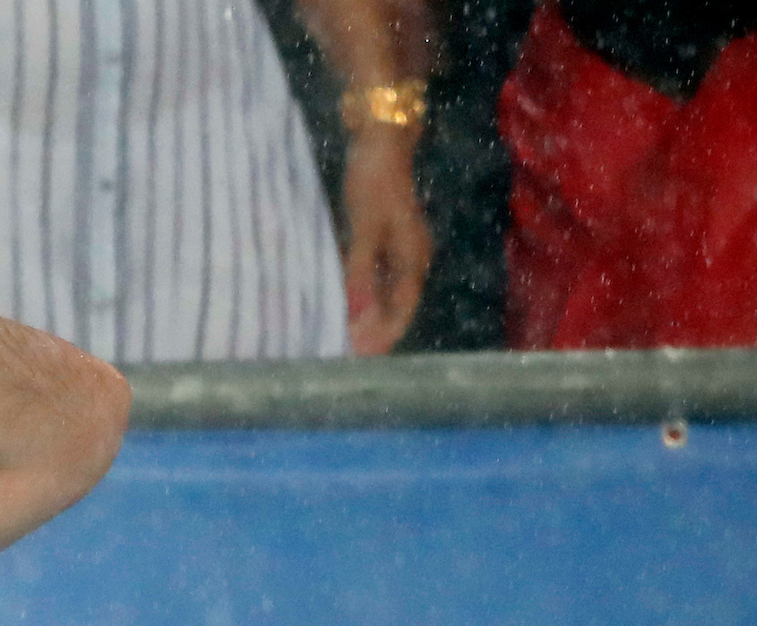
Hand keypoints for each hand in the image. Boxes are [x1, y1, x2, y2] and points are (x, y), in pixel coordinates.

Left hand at [340, 126, 431, 355]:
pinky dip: (362, 292)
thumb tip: (357, 314)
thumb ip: (359, 272)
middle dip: (375, 330)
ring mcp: (401, 246)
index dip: (384, 334)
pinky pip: (377, 275)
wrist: (381, 138)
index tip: (363, 356)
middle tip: (348, 353)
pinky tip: (345, 301)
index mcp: (413, 257)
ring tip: (344, 334)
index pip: (401, 308)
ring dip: (368, 313)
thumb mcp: (364, 229)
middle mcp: (412, 256)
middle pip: (396, 304)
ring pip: (386, 291)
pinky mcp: (386, 236)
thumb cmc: (373, 181)